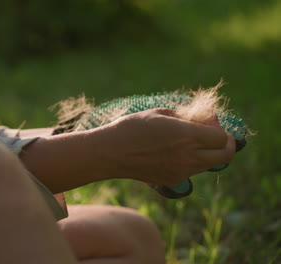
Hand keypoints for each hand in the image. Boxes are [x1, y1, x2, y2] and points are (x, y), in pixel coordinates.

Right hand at [90, 108, 235, 185]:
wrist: (110, 153)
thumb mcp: (159, 113)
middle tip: (216, 136)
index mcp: (187, 136)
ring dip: (208, 153)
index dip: (220, 128)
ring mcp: (181, 172)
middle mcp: (188, 156)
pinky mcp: (172, 181)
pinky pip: (191, 172)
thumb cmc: (131, 128)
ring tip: (189, 142)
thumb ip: (185, 115)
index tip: (209, 121)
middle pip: (225, 156)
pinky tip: (173, 153)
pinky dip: (191, 162)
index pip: (222, 137)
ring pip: (209, 165)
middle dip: (226, 145)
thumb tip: (203, 119)